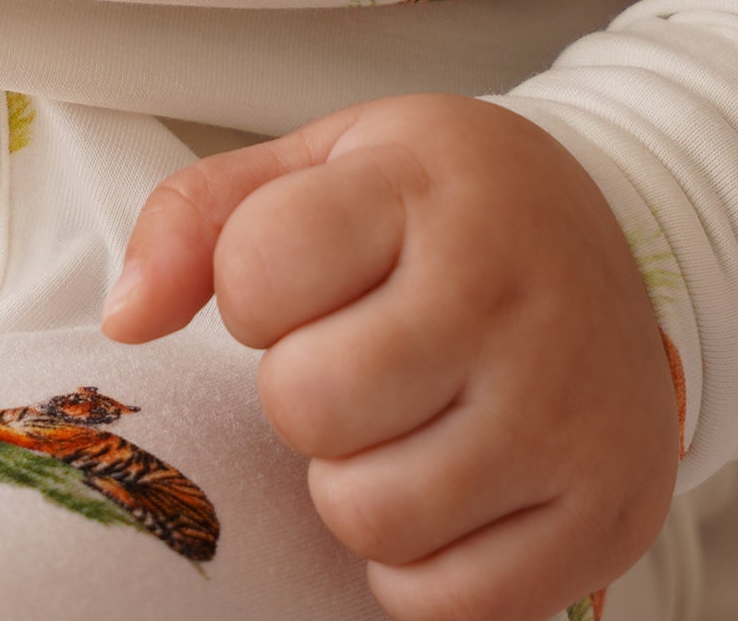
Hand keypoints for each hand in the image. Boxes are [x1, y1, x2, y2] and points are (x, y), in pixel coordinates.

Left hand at [103, 94, 680, 620]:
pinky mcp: (610, 514)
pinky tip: (442, 487)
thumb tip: (123, 320)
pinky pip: (453, 603)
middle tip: (350, 359)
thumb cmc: (435, 203)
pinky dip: (417, 567)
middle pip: (307, 405)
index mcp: (423, 189)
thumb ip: (196, 217)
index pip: (255, 271)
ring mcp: (569, 412)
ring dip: (353, 483)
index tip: (301, 275)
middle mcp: (506, 296)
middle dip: (299, 392)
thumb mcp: (317, 161)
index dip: (250, 288)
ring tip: (395, 423)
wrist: (614, 230)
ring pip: (372, 515)